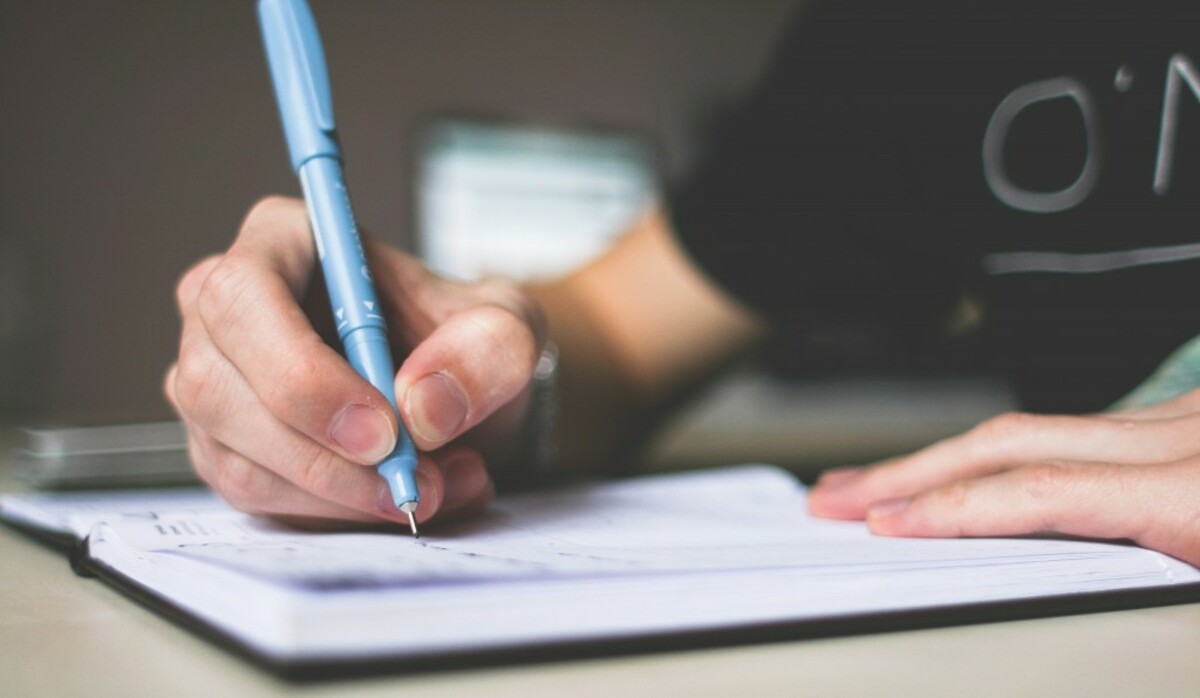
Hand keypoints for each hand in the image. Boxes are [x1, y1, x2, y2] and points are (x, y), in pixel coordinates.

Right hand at [165, 197, 545, 527]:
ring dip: (343, 495)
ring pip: (239, 459)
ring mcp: (214, 383)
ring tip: (435, 487)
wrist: (458, 394)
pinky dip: (336, 514)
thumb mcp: (509, 327)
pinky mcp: (226, 449)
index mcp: (283, 241)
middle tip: (413, 482)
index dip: (302, 372)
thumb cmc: (464, 340)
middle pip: (218, 388)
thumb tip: (423, 406)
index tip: (383, 430)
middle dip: (324, 456)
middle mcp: (225, 309)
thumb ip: (487, 349)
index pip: (244, 297)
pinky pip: (258, 498)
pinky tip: (400, 497)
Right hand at [808, 389, 1199, 565]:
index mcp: (1198, 494)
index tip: (882, 524)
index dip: (950, 507)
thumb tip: (1061, 603)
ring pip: (1032, 426)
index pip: (1042, 492)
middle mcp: (1183, 439)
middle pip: (1011, 441)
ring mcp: (1182, 419)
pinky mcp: (1185, 418)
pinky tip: (968, 467)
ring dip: (945, 456)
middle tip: (837, 495)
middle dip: (910, 469)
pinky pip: (1074, 427)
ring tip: (880, 483)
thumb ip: (1161, 585)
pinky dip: (1005, 451)